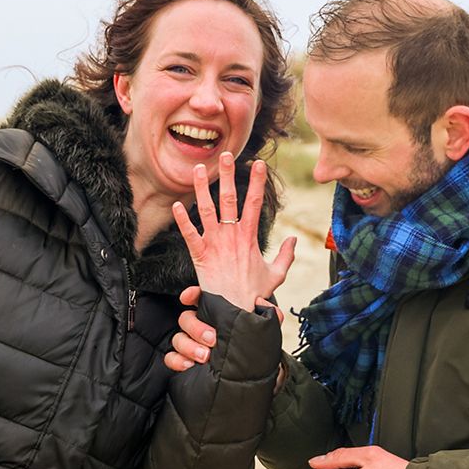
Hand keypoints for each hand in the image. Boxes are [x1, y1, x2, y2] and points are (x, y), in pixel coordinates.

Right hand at [164, 286, 283, 371]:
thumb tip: (262, 303)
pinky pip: (171, 357)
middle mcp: (203, 329)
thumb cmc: (253, 356)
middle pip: (186, 318)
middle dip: (197, 327)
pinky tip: (190, 365)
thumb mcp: (264, 334)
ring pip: (179, 338)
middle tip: (213, 339)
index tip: (188, 297)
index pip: (200, 299)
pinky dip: (177, 360)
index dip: (192, 295)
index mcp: (219, 317)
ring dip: (189, 346)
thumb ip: (268, 316)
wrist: (248, 385)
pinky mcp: (185, 363)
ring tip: (205, 356)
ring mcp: (193, 346)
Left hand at [172, 152, 295, 312]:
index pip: (255, 203)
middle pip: (230, 199)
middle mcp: (232, 236)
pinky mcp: (200, 256)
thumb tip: (292, 239)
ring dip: (201, 189)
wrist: (238, 314)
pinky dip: (182, 220)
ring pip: (207, 210)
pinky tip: (176, 205)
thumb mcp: (276, 275)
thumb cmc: (255, 296)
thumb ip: (286, 256)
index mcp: (250, 237)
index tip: (259, 163)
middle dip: (227, 175)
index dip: (258, 182)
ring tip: (198, 168)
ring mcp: (215, 244)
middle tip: (224, 154)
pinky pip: (189, 234)